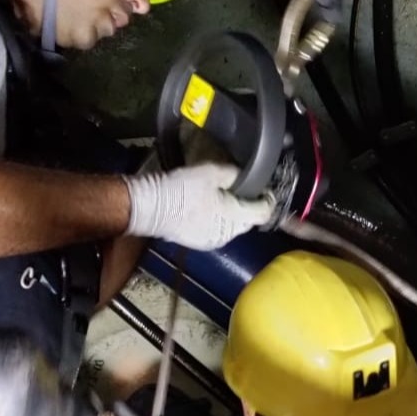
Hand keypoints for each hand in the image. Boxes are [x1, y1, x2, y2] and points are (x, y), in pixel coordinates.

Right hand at [122, 162, 272, 248]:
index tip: (265, 189)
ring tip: (222, 198)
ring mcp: (213, 241)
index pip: (263, 213)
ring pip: (233, 227)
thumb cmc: (181, 189)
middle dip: (248, 206)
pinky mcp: (200, 243)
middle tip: (241, 189)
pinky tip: (208, 209)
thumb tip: (248, 176)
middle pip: (248, 221)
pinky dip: (218, 221)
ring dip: (233, 214)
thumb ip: (235, 175)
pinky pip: (218, 231)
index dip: (267, 199)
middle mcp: (227, 235)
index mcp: (234, 218)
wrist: (149, 207)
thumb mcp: (212, 172)